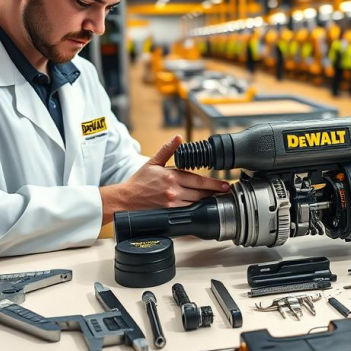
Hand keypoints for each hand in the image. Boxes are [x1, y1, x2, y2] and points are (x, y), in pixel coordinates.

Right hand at [99, 135, 229, 226]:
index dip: (214, 183)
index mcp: (171, 176)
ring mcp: (171, 203)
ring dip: (207, 202)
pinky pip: (186, 212)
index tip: (225, 184)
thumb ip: (167, 150)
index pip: (198, 180)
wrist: (125, 199)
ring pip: (195, 203)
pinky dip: (196, 210)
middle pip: (200, 193)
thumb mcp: (153, 162)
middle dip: (214, 193)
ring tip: (217, 200)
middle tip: (225, 192)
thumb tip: (178, 137)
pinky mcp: (168, 213)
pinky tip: (202, 209)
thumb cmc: (139, 182)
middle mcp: (173, 190)